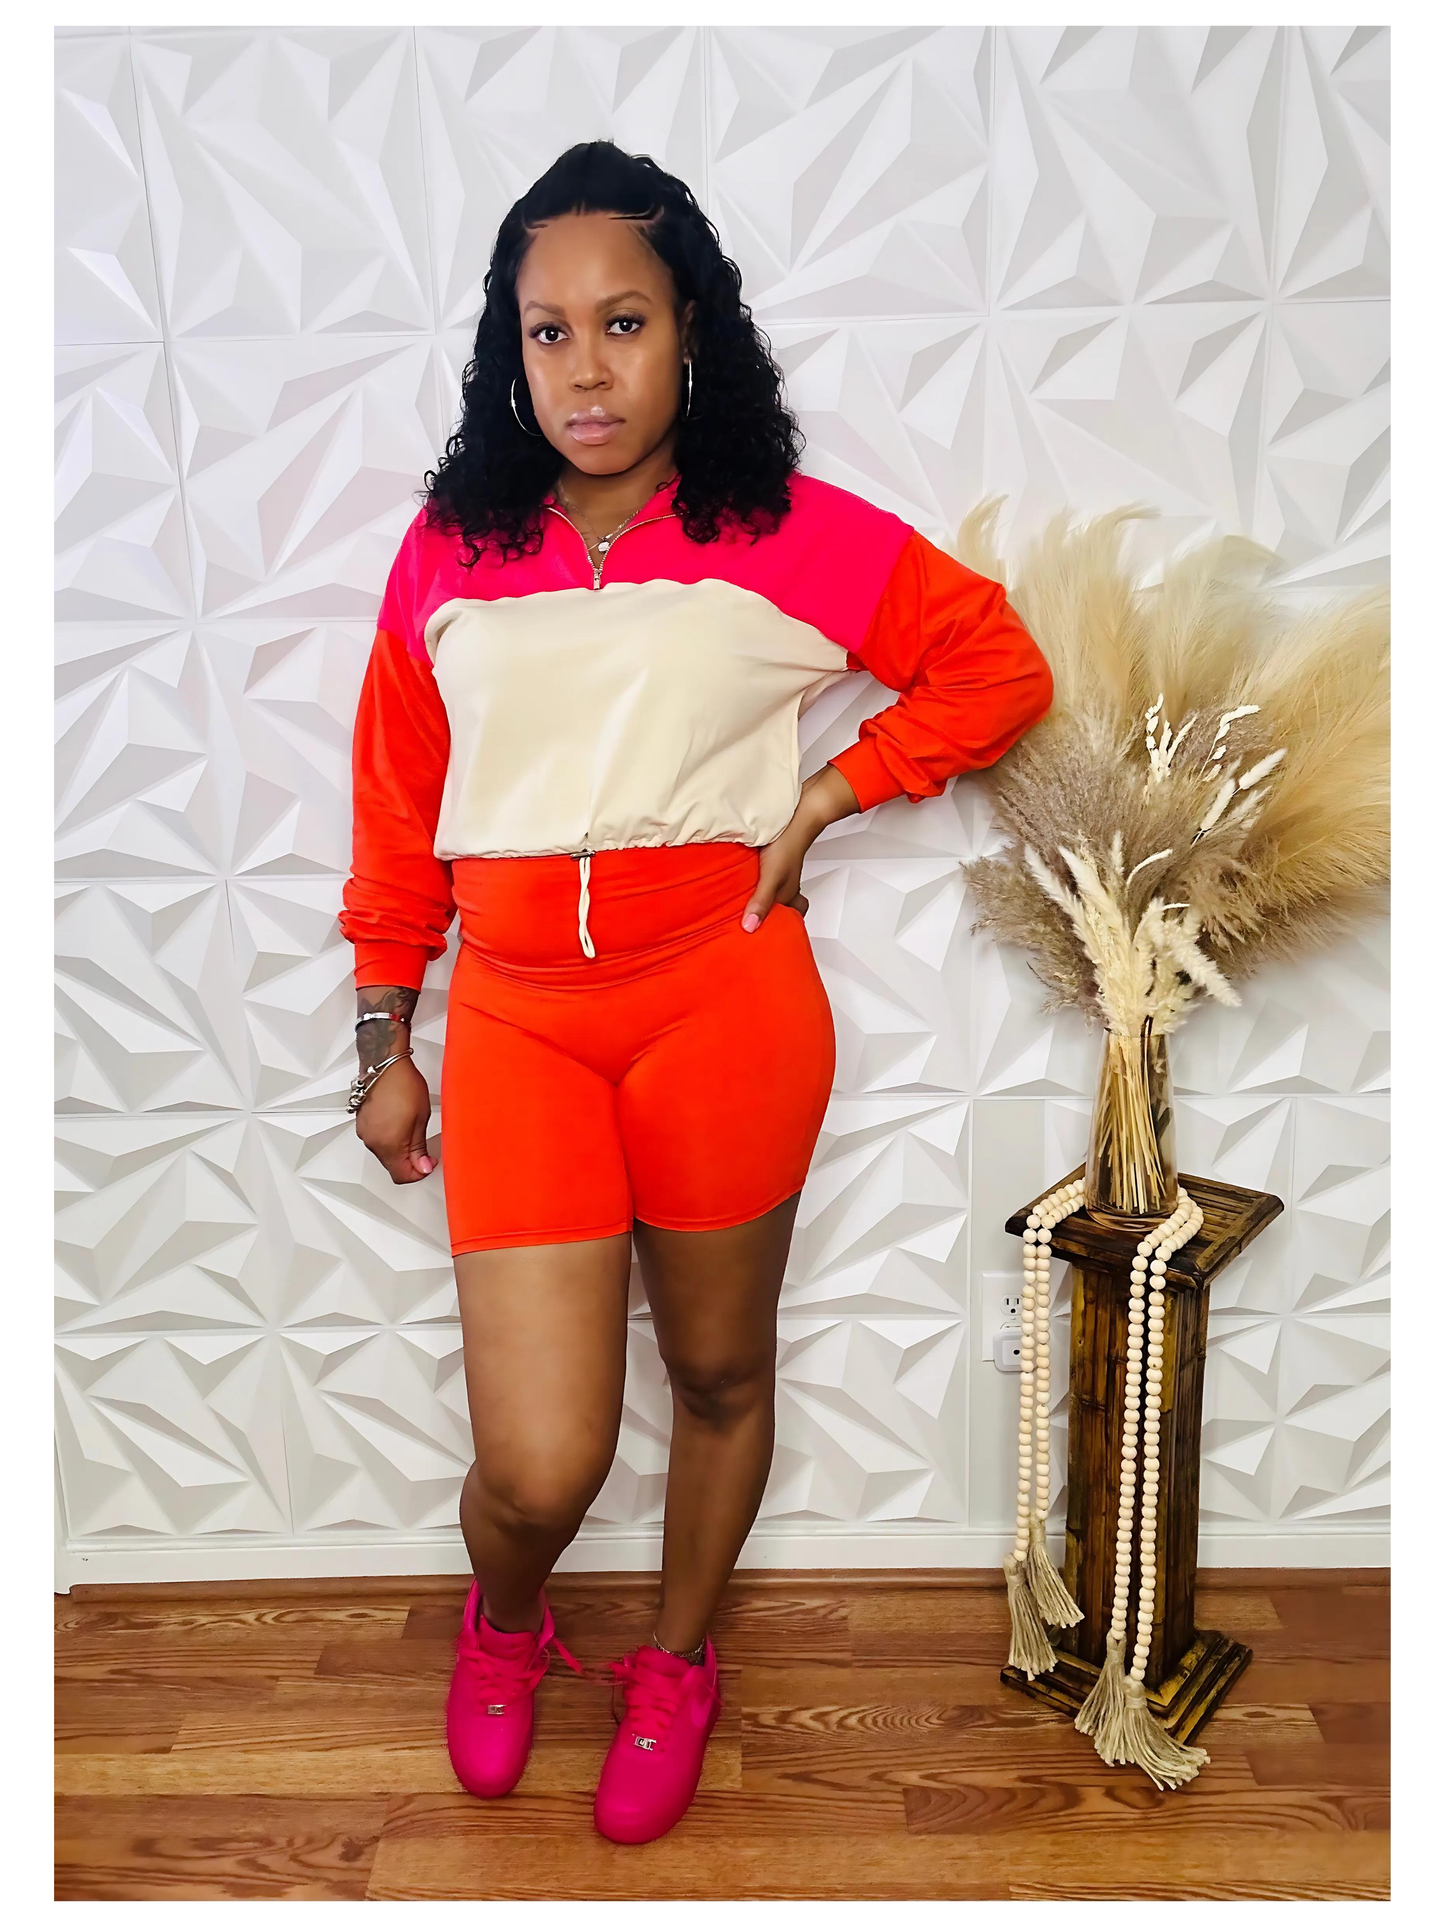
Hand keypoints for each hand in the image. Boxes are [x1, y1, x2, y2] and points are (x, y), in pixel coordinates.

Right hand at [354, 1056, 436, 1183]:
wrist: (384, 1064)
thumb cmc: (403, 1085)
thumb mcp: (421, 1118)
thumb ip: (419, 1149)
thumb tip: (422, 1167)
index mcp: (389, 1145)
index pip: (402, 1176)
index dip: (419, 1173)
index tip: (429, 1163)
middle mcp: (373, 1142)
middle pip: (392, 1166)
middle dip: (410, 1162)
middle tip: (424, 1149)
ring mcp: (365, 1133)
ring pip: (384, 1154)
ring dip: (399, 1150)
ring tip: (412, 1130)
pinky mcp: (362, 1124)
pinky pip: (376, 1141)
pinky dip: (388, 1139)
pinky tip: (399, 1124)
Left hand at [740, 764, 859, 929]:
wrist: (799, 813)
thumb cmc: (788, 844)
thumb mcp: (771, 877)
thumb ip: (761, 902)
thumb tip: (750, 927)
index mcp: (789, 895)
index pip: (788, 921)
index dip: (778, 929)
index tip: (758, 937)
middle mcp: (786, 886)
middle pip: (779, 908)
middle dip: (765, 915)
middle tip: (747, 920)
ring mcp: (780, 872)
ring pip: (771, 892)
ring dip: (757, 897)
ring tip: (738, 902)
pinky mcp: (774, 859)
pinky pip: (765, 876)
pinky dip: (754, 879)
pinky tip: (740, 877)